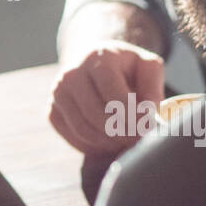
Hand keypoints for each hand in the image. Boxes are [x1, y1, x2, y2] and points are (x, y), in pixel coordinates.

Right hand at [49, 40, 164, 157]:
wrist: (93, 63)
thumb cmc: (125, 68)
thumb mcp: (146, 66)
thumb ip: (153, 87)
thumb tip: (149, 115)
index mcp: (98, 58)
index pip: (113, 93)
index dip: (132, 115)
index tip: (148, 127)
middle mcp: (72, 73)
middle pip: (96, 114)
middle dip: (122, 132)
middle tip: (140, 139)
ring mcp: (58, 93)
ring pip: (83, 129)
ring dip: (109, 142)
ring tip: (127, 140)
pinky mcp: (52, 111)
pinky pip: (74, 138)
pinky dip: (94, 146)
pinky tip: (110, 140)